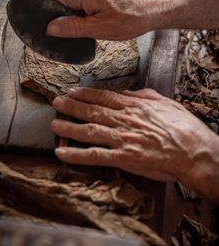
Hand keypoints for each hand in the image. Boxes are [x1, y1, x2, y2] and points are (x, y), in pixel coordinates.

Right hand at [7, 0, 162, 39]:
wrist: (151, 10)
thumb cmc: (132, 16)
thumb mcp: (101, 28)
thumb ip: (74, 28)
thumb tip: (51, 28)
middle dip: (39, 3)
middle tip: (31, 20)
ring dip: (56, 12)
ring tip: (53, 30)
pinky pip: (74, 4)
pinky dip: (67, 14)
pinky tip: (70, 28)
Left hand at [51, 87, 218, 202]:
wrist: (193, 150)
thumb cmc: (182, 127)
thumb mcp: (164, 102)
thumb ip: (143, 95)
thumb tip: (129, 92)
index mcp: (134, 106)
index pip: (104, 97)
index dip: (85, 93)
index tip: (72, 91)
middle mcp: (124, 120)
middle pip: (92, 111)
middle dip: (71, 105)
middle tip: (56, 102)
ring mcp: (122, 138)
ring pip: (89, 130)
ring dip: (69, 127)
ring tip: (54, 124)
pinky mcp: (124, 157)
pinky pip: (95, 155)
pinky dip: (76, 154)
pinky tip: (62, 153)